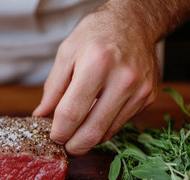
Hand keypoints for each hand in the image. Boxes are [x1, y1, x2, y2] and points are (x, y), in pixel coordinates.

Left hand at [33, 7, 158, 155]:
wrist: (135, 22)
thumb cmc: (96, 34)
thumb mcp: (66, 53)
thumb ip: (53, 88)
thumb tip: (41, 116)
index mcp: (97, 64)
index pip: (72, 112)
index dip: (59, 131)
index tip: (52, 137)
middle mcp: (123, 79)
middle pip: (93, 130)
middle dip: (74, 146)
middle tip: (64, 147)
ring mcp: (139, 90)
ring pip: (108, 132)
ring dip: (88, 139)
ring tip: (75, 134)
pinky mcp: (148, 98)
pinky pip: (120, 124)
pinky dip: (103, 128)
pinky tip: (94, 119)